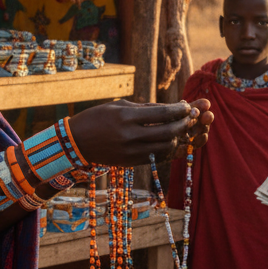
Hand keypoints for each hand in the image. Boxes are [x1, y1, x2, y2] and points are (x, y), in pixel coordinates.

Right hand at [68, 99, 212, 166]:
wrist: (76, 142)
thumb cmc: (98, 118)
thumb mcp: (120, 106)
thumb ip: (145, 108)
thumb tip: (171, 109)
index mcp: (126, 117)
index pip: (162, 113)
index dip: (179, 110)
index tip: (187, 105)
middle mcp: (130, 136)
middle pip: (168, 131)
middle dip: (184, 124)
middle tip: (190, 117)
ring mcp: (131, 152)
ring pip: (166, 147)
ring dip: (178, 137)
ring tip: (182, 128)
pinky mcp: (131, 163)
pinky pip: (157, 157)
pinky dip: (169, 149)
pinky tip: (172, 140)